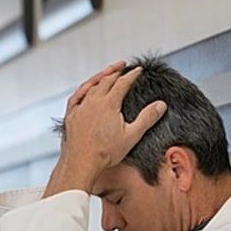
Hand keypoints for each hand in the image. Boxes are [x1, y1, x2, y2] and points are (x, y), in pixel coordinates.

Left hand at [43, 63, 166, 196]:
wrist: (80, 163)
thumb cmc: (104, 153)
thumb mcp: (132, 136)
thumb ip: (147, 118)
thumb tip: (160, 105)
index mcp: (109, 104)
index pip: (123, 83)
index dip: (132, 75)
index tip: (138, 70)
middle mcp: (92, 102)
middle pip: (106, 80)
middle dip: (116, 72)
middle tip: (123, 67)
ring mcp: (80, 108)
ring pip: (90, 86)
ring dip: (100, 77)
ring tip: (106, 73)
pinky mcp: (70, 116)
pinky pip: (76, 96)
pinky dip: (83, 89)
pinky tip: (86, 89)